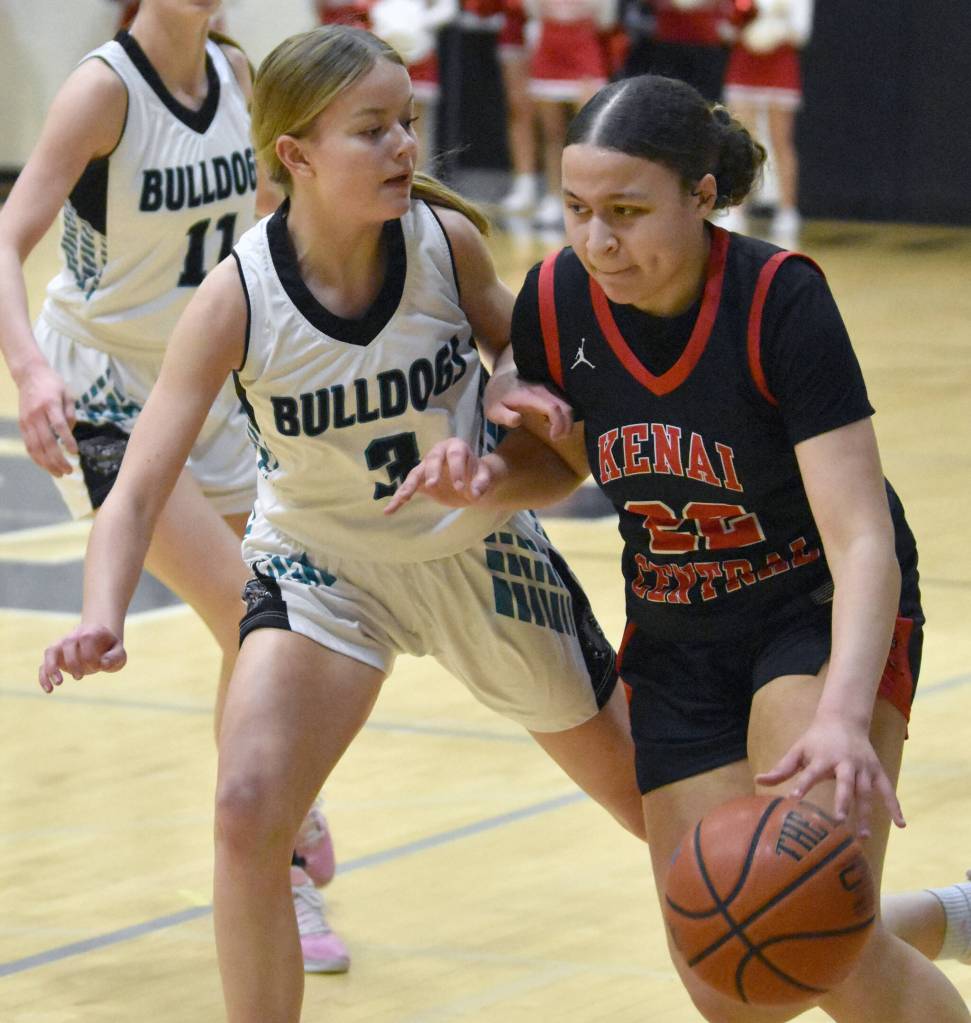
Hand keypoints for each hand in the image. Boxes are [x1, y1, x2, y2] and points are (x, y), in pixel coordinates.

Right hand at [18, 363, 77, 475]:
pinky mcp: (22, 425)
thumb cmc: (53, 384)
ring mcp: (26, 421)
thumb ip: (70, 413)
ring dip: (47, 463)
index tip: (75, 453)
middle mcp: (36, 414)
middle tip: (69, 470)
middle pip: (46, 441)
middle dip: (57, 459)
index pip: (58, 426)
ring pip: (35, 447)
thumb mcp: (68, 394)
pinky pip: (28, 445)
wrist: (30, 375)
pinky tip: (46, 466)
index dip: (67, 440)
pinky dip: (37, 458)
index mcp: (50, 404)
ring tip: (59, 473)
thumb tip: (70, 433)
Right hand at [39, 625, 126, 692]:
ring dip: (52, 667)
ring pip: (50, 651)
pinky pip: (44, 665)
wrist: (99, 643)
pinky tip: (49, 690)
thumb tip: (103, 664)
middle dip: (72, 662)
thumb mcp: (119, 652)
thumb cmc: (110, 649)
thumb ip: (115, 657)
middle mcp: (74, 635)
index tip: (98, 667)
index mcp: (91, 631)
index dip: (90, 655)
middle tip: (80, 677)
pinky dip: (44, 677)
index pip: (86, 639)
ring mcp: (62, 645)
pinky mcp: (55, 658)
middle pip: (67, 643)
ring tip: (58, 683)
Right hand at [384, 438, 501, 514]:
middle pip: (432, 460)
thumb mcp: (485, 477)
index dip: (457, 470)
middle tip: (433, 485)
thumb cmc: (477, 474)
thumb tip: (475, 493)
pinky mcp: (419, 481)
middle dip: (431, 472)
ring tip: (403, 498)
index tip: (460, 487)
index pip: (455, 455)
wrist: (470, 482)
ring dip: (409, 486)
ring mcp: (425, 467)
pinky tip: (389, 510)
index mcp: (455, 447)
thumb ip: (482, 483)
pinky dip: (398, 499)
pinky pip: (407, 489)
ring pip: (415, 474)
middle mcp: (437, 453)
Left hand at [484, 369, 572, 439]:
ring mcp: (550, 388)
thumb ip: (504, 416)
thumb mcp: (493, 409)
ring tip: (558, 433)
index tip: (554, 437)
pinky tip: (555, 423)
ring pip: (568, 404)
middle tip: (558, 438)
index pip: (552, 408)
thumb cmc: (497, 395)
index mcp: (530, 396)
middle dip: (567, 425)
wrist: (503, 373)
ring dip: (567, 420)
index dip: (558, 423)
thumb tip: (518, 420)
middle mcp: (544, 390)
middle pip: (566, 407)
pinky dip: (565, 414)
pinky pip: (565, 401)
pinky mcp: (553, 389)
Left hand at [755, 712, 904, 839]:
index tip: (793, 799)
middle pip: (845, 783)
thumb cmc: (816, 739)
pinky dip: (895, 807)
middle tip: (838, 821)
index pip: (811, 773)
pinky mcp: (877, 771)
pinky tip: (901, 825)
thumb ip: (781, 768)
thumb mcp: (797, 750)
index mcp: (823, 758)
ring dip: (866, 814)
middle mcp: (846, 763)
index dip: (802, 785)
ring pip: (866, 792)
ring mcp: (864, 767)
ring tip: (862, 836)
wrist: (844, 719)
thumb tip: (758, 780)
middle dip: (842, 801)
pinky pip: (887, 790)